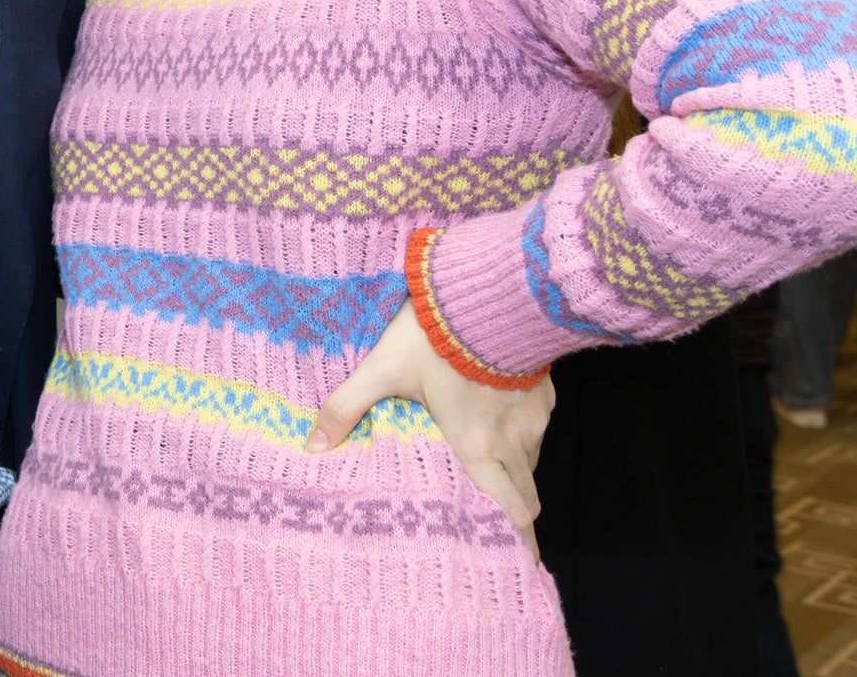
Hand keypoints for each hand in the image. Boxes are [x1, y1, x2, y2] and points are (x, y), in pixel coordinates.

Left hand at [308, 302, 555, 543]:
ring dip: (517, 480)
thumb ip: (346, 407)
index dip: (515, 545)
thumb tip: (313, 445)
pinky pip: (538, 430)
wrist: (488, 290)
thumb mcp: (382, 369)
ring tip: (494, 485)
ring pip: (532, 465)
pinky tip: (500, 431)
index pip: (507, 512)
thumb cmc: (436, 333)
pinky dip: (523, 443)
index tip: (516, 566)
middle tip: (501, 536)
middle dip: (517, 522)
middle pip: (527, 499)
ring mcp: (532, 416)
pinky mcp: (543, 392)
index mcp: (476, 445)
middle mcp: (512, 439)